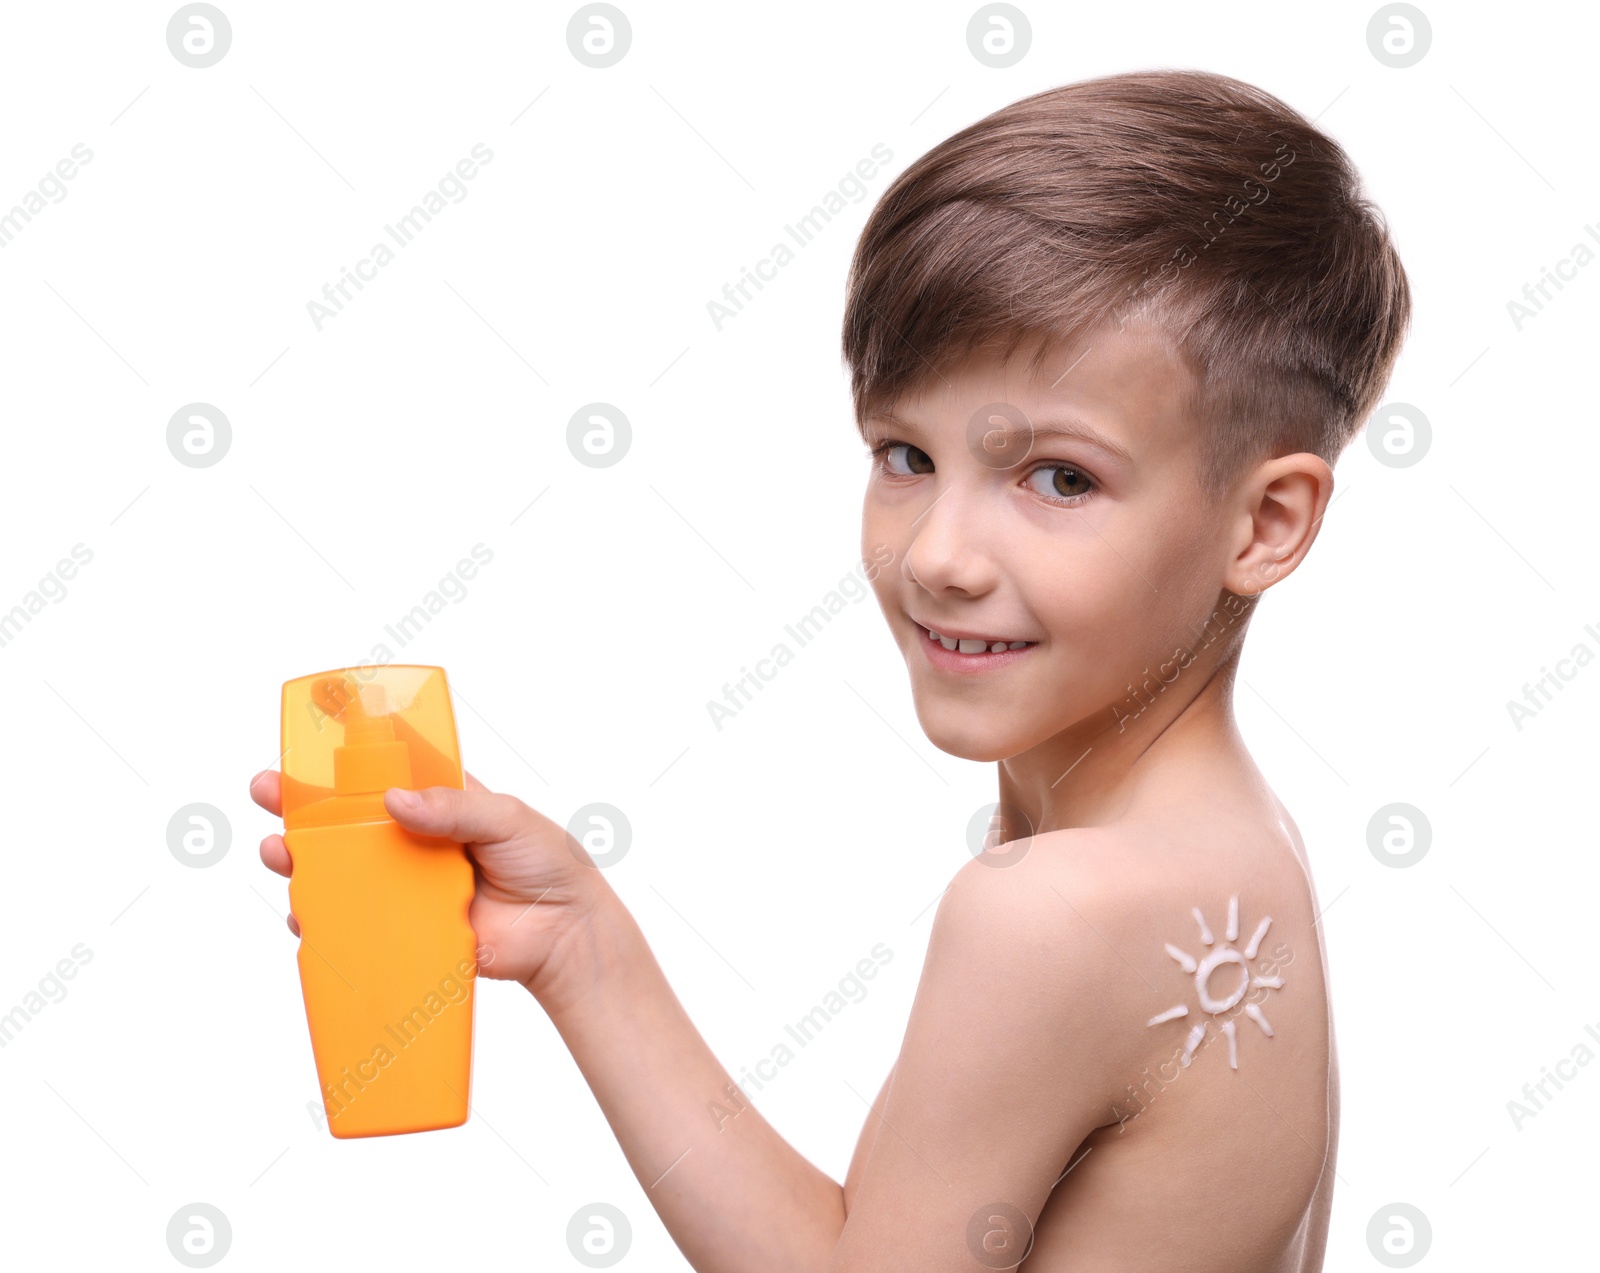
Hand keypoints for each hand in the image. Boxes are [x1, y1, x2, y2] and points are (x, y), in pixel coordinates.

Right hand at [250, 769, 611, 998]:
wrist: (566, 935)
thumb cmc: (548, 864)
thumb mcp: (508, 819)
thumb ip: (455, 808)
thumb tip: (394, 802)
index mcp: (442, 801)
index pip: (387, 772)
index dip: (345, 759)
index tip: (304, 746)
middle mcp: (417, 840)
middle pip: (349, 820)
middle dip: (302, 807)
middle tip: (268, 793)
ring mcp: (408, 885)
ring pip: (344, 870)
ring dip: (302, 860)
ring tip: (278, 850)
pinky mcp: (407, 929)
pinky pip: (356, 924)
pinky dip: (324, 920)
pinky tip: (304, 913)